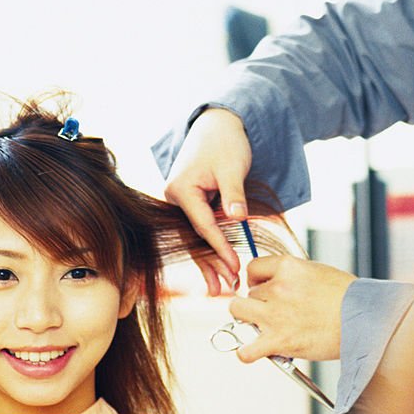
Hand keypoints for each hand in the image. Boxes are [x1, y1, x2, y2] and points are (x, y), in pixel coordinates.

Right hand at [163, 108, 251, 294]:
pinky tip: (219, 270)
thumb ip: (234, 194)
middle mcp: (176, 198)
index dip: (220, 248)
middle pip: (195, 238)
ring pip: (197, 239)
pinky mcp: (193, 205)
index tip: (235, 266)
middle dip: (212, 264)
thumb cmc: (224, 143)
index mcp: (181, 189)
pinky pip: (202, 231)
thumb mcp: (232, 167)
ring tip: (223, 287)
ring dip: (211, 263)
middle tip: (228, 287)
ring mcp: (183, 203)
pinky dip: (213, 248)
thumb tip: (237, 217)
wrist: (218, 125)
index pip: (202, 225)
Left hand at [229, 256, 356, 361]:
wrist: (365, 321)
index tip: (260, 287)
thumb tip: (278, 285)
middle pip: (249, 292)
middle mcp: (278, 288)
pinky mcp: (279, 341)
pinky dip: (247, 353)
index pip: (253, 268)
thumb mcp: (319, 273)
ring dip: (247, 319)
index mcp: (289, 267)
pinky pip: (246, 350)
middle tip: (272, 311)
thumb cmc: (349, 299)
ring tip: (261, 327)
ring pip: (238, 311)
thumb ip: (294, 277)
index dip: (255, 279)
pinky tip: (254, 352)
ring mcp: (275, 315)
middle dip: (258, 301)